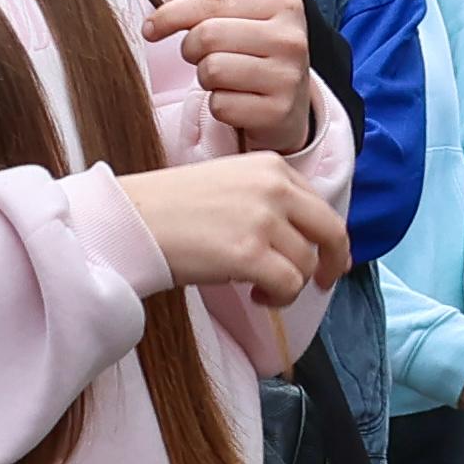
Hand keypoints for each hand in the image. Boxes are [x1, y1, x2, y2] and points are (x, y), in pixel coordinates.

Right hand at [116, 152, 351, 302]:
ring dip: (290, 285)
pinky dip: (279, 297)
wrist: (128, 219)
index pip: (319, 205)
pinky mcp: (249, 253)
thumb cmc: (171, 207)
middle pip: (331, 232)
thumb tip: (308, 240)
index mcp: (271, 166)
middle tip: (324, 282)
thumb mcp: (230, 183)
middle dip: (334, 262)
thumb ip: (269, 200)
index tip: (326, 256)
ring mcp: (262, 219)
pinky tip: (256, 296)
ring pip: (307, 264)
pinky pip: (289, 285)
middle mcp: (273, 187)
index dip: (328, 237)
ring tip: (261, 288)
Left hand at [145, 0, 317, 151]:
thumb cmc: (252, 56)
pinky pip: (221, 105)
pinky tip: (237, 102)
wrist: (287, 107)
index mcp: (284, 5)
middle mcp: (292, 39)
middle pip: (208, 35)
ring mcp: (289, 77)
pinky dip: (219, 106)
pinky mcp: (279, 112)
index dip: (171, 14)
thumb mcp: (235, 18)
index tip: (151, 28)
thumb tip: (164, 3)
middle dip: (191, 49)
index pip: (213, 2)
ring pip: (212, 70)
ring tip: (224, 80)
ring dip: (206, 79)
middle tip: (201, 58)